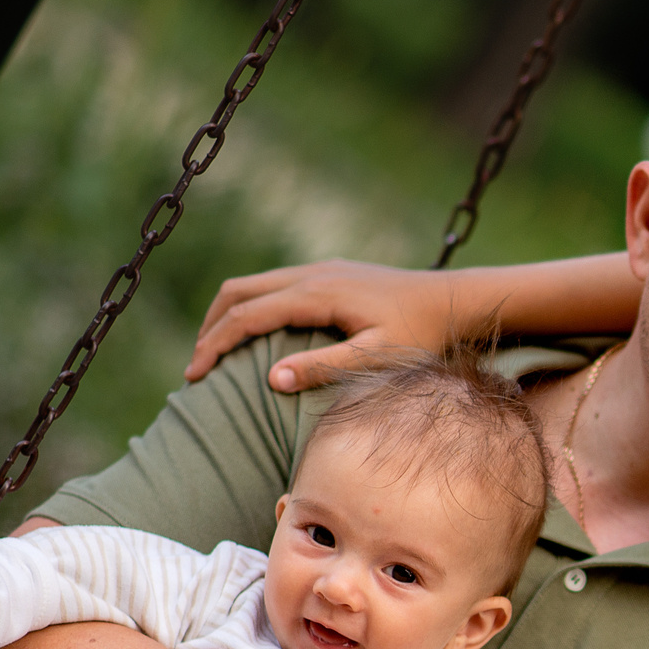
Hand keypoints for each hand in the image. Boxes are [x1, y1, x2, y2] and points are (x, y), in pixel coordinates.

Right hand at [186, 259, 470, 389]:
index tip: (193, 377)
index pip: (245, 316)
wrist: (455, 299)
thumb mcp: (376, 357)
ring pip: (253, 284)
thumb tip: (272, 379)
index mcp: (315, 293)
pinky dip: (252, 307)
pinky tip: (256, 337)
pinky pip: (275, 284)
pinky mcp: (330, 272)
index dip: (213, 345)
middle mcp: (311, 273)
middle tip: (196, 368)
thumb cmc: (422, 335)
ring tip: (216, 354)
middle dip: (210, 328)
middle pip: (237, 292)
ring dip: (228, 315)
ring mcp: (319, 268)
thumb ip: (325, 367)